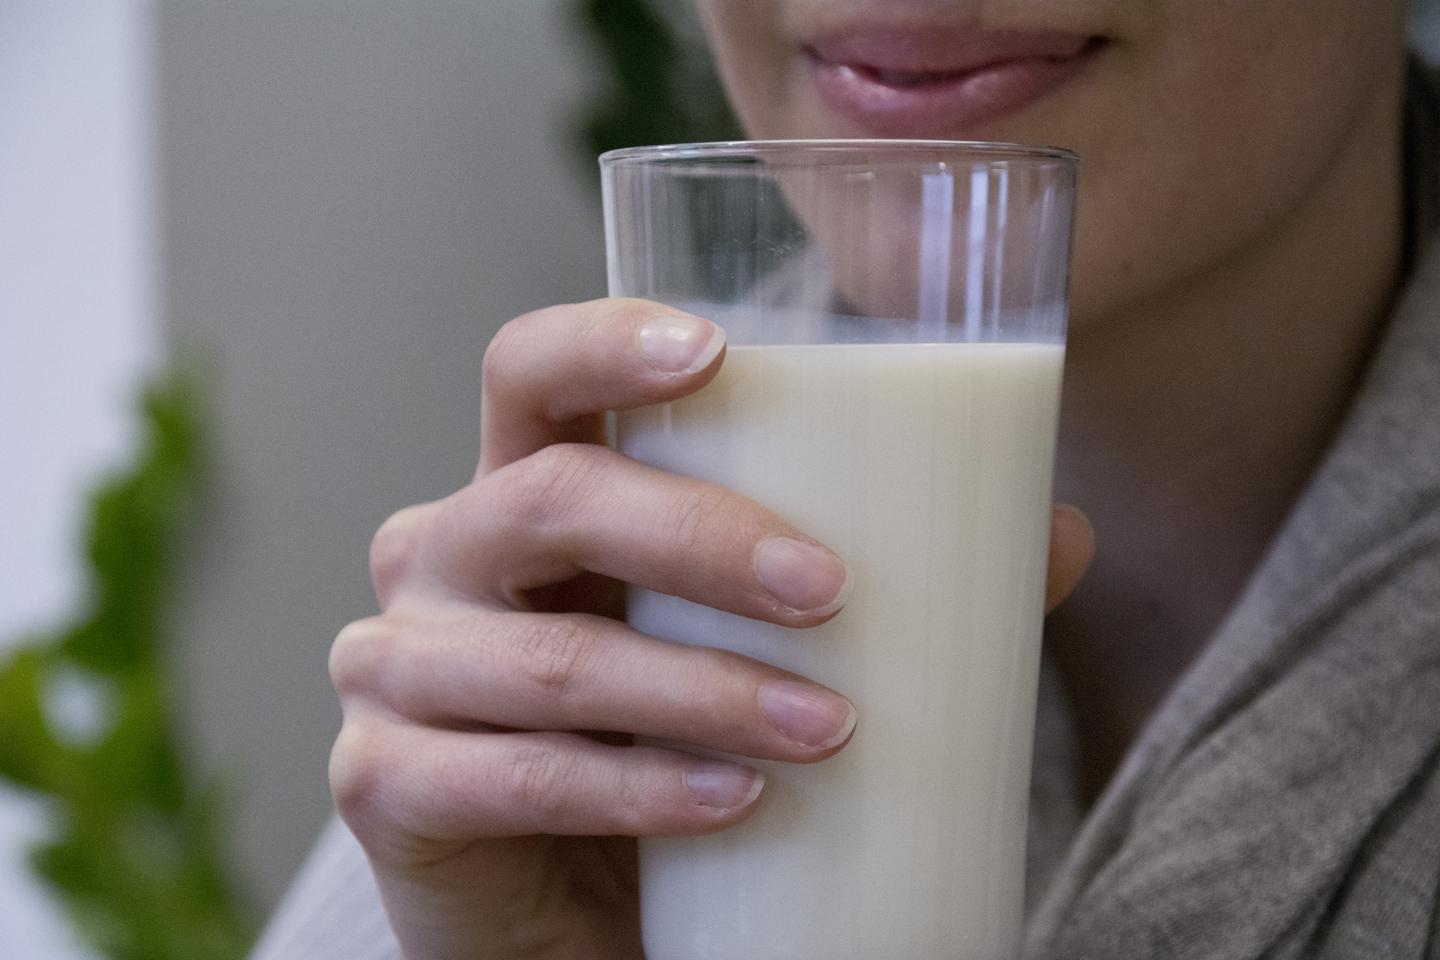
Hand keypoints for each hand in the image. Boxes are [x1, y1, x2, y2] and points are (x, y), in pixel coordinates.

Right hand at [327, 298, 1094, 959]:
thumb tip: (1056, 534)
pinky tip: (733, 804)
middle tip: (831, 590)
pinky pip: (509, 777)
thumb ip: (884, 577)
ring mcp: (398, 670)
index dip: (602, 343)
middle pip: (547, 500)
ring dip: (698, 689)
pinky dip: (633, 790)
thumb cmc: (671, 731)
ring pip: (549, 659)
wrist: (582, 902)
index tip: (719, 353)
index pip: (529, 373)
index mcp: (526, 490)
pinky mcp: (387, 785)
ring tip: (829, 727)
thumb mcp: (756, 638)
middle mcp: (442, 557)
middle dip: (700, 537)